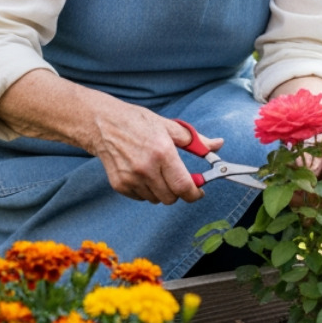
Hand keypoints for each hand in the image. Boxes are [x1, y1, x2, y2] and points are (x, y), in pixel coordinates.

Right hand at [86, 101, 214, 205]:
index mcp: (162, 152)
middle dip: (178, 191)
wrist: (103, 124)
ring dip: (161, 191)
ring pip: (156, 200)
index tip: (198, 191)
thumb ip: (195, 141)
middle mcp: (146, 168)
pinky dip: (146, 190)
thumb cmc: (137, 122)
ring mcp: (131, 178)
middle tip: (177, 177)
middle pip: (171, 197)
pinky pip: (141, 198)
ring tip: (156, 171)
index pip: (184, 187)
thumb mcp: (169, 126)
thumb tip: (218, 144)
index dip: (195, 194)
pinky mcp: (119, 185)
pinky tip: (142, 173)